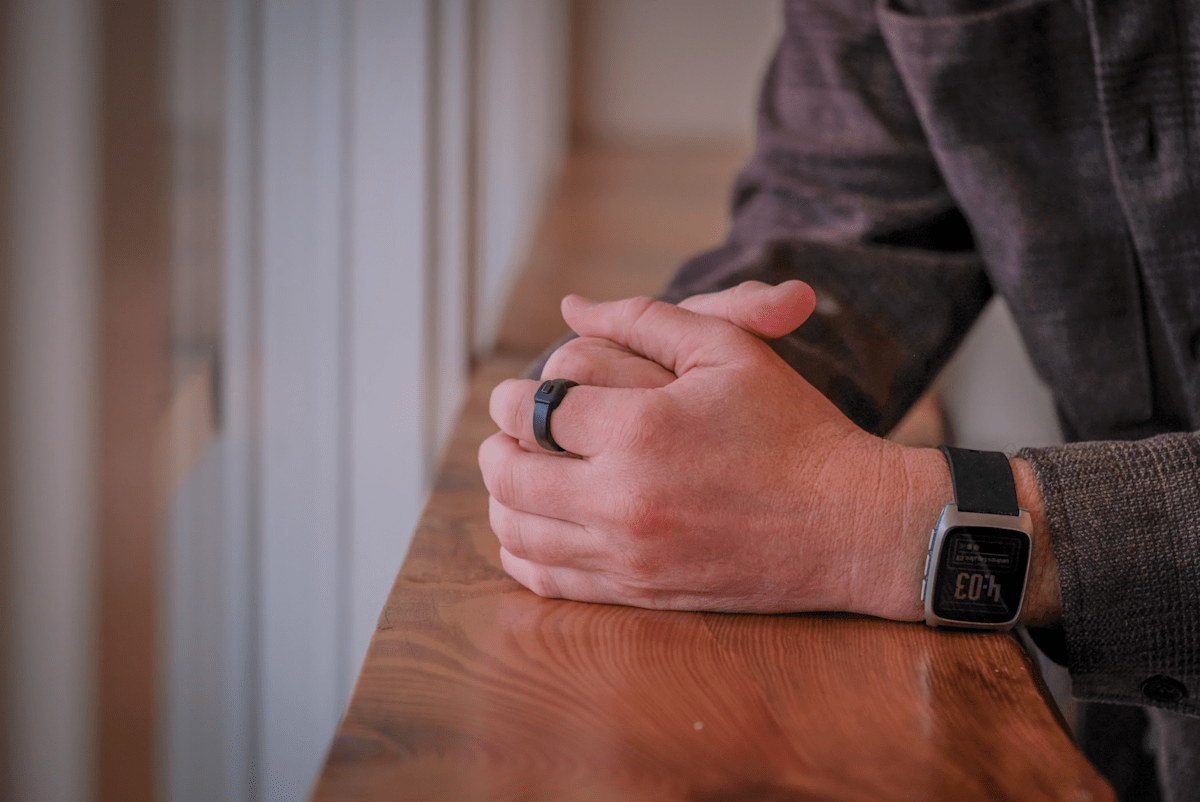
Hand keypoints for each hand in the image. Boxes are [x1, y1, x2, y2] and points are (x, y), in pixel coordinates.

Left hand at [480, 293, 947, 617]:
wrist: (851, 524)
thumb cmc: (794, 428)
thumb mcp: (727, 350)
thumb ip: (643, 318)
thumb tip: (570, 307)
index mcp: (640, 428)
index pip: (532, 411)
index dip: (510, 397)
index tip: (514, 394)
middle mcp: (623, 498)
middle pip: (509, 474)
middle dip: (497, 446)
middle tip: (507, 434)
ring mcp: (628, 555)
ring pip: (517, 531)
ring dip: (502, 498)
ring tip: (518, 475)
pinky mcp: (640, 593)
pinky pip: (548, 579)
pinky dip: (522, 552)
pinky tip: (534, 529)